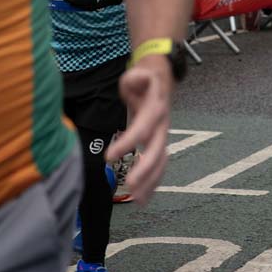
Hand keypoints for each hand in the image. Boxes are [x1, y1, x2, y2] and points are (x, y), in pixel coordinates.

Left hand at [105, 60, 172, 204]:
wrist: (161, 79)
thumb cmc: (144, 78)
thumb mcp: (139, 72)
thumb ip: (136, 77)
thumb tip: (134, 78)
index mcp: (156, 107)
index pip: (143, 127)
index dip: (128, 142)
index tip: (109, 156)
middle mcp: (163, 124)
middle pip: (158, 149)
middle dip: (145, 168)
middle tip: (130, 185)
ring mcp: (163, 135)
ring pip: (161, 161)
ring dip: (151, 181)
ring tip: (137, 199)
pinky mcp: (159, 142)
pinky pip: (159, 164)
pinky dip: (153, 182)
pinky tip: (142, 198)